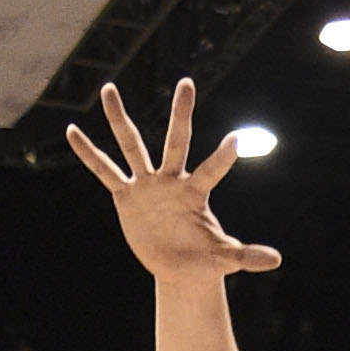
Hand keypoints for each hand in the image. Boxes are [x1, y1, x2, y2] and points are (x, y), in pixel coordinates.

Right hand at [64, 78, 282, 282]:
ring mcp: (147, 185)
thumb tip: (276, 260)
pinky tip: (72, 132)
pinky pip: (104, 171)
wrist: (179, 268)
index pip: (211, 170)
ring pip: (131, 145)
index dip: (223, 158)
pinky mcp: (126, 196)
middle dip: (181, 114)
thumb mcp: (223, 260)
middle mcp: (171, 180)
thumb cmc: (203, 260)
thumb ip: (245, 256)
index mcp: (196, 193)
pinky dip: (89, 154)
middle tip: (188, 83)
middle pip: (176, 141)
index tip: (236, 141)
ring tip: (108, 89)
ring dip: (119, 119)